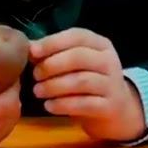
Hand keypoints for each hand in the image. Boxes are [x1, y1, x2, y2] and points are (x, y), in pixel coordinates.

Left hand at [29, 28, 147, 141]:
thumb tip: (29, 49)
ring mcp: (112, 84)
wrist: (118, 111)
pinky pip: (84, 104)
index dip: (53, 42)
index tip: (32, 52)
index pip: (77, 36)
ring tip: (38, 91)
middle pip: (78, 57)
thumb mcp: (77, 64)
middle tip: (35, 75)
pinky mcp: (110, 107)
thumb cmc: (90, 82)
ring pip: (81, 81)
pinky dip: (63, 105)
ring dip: (54, 86)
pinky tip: (49, 106)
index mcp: (100, 44)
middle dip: (52, 65)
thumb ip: (56, 54)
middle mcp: (109, 61)